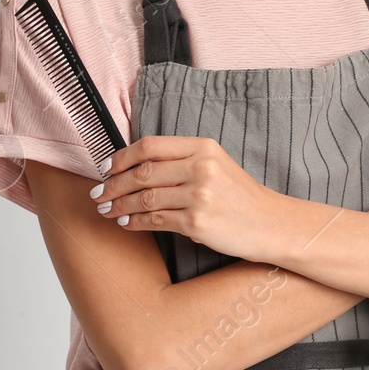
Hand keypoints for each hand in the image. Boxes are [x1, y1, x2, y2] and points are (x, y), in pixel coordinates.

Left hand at [89, 135, 278, 262]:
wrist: (270, 222)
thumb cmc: (240, 196)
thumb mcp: (217, 165)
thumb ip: (182, 161)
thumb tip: (135, 167)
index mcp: (204, 147)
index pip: (150, 146)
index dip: (121, 157)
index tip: (106, 168)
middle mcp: (201, 168)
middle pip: (142, 172)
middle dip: (113, 185)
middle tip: (98, 194)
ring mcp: (199, 195)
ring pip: (144, 198)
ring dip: (119, 205)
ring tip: (107, 211)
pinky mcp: (197, 223)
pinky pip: (154, 220)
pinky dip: (134, 222)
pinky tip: (126, 222)